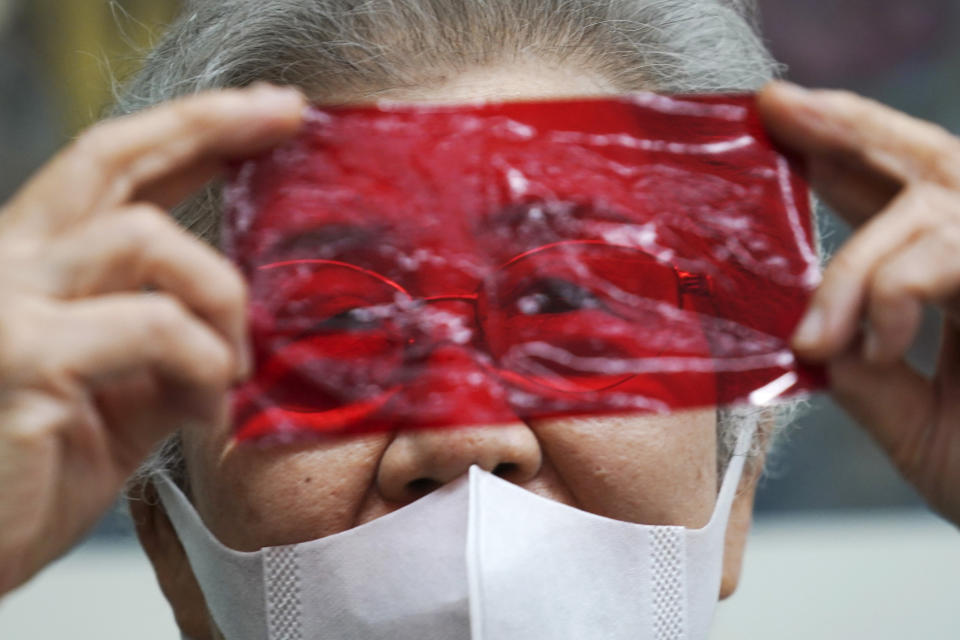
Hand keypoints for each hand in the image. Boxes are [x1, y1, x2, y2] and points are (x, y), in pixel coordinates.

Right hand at [0, 84, 304, 593]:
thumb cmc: (33, 476)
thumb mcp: (121, 396)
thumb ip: (170, 344)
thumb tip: (239, 321)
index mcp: (33, 269)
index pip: (111, 170)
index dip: (190, 128)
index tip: (266, 112)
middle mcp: (8, 266)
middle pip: (111, 158)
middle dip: (210, 124)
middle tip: (284, 116)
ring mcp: (6, 304)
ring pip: (149, 237)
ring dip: (220, 300)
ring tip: (231, 368)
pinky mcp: (20, 355)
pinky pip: (151, 324)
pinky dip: (201, 363)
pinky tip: (203, 410)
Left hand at [758, 82, 959, 525]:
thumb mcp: (918, 428)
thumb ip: (864, 378)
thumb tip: (807, 336)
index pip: (901, 204)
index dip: (845, 161)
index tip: (780, 131)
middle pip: (932, 163)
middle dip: (851, 131)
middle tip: (778, 106)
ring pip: (940, 199)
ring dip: (860, 263)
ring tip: (815, 335)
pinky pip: (957, 247)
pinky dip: (901, 288)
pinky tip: (877, 346)